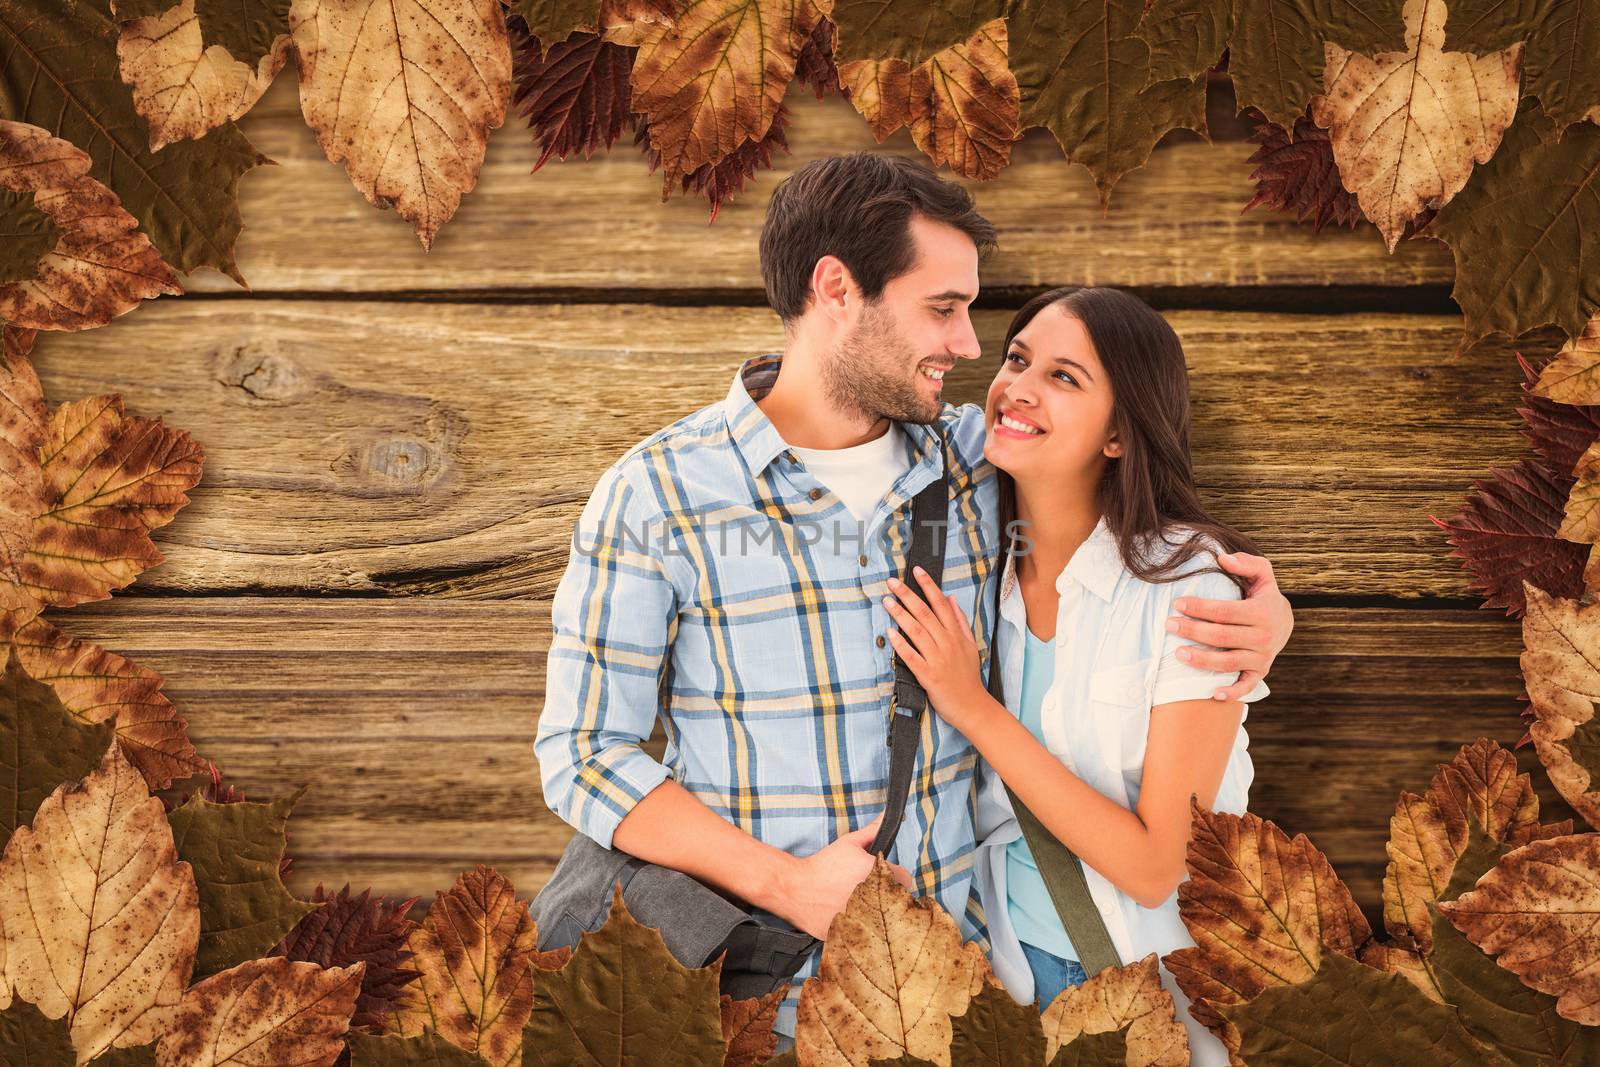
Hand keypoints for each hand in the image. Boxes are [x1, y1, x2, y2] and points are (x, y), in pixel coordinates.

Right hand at [779, 813, 914, 939]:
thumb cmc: (824, 865)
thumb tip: (885, 817)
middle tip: (867, 889)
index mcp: (882, 877)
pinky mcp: (855, 936)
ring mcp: (867, 921)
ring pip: (885, 920)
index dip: (893, 875)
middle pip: (897, 900)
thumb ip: (872, 831)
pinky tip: (847, 916)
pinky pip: (867, 934)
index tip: (880, 876)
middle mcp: (879, 901)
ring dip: (876, 913)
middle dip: (887, 894)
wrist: (796, 888)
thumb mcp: (849, 843)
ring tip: (856, 903)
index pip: (904, 879)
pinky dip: (861, 927)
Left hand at [882, 566, 986, 730]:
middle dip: (908, 595)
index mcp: (955, 634)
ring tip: (887, 601)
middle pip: (925, 613)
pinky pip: (911, 657)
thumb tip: (951, 598)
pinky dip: (900, 645)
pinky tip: (889, 633)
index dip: (928, 585)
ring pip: (916, 631)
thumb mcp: (969, 644)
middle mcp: (946, 643)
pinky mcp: (928, 675)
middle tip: (892, 581)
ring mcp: (937, 659)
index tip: (916, 571)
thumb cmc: (968, 676)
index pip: (940, 603)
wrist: (972, 705)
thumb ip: (960, 620)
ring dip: (900, 614)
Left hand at [1169, 552, 1293, 700]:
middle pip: (1222, 637)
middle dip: (1193, 631)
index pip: (1225, 611)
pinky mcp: (1259, 673)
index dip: (1200, 608)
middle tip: (1169, 625)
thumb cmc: (1263, 595)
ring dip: (1202, 661)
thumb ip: (1246, 563)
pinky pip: (1246, 686)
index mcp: (1262, 612)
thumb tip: (1222, 558)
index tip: (1177, 603)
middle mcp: (1264, 637)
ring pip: (1228, 662)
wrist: (1284, 622)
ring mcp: (1262, 657)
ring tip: (1178, 654)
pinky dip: (1231, 693)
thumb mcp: (1262, 574)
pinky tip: (1211, 693)